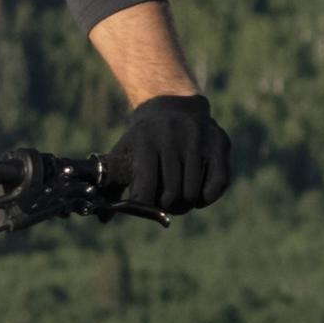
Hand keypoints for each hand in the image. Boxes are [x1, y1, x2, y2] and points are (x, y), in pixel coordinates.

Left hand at [108, 87, 232, 218]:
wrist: (171, 103)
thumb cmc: (142, 140)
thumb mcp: (123, 154)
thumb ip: (110, 186)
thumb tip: (103, 218)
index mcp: (145, 140)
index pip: (145, 190)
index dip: (144, 206)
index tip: (144, 205)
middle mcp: (173, 136)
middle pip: (171, 195)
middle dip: (167, 207)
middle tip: (165, 204)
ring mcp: (199, 138)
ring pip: (193, 193)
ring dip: (186, 203)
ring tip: (180, 198)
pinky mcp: (220, 142)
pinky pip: (218, 184)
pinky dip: (207, 197)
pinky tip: (199, 193)